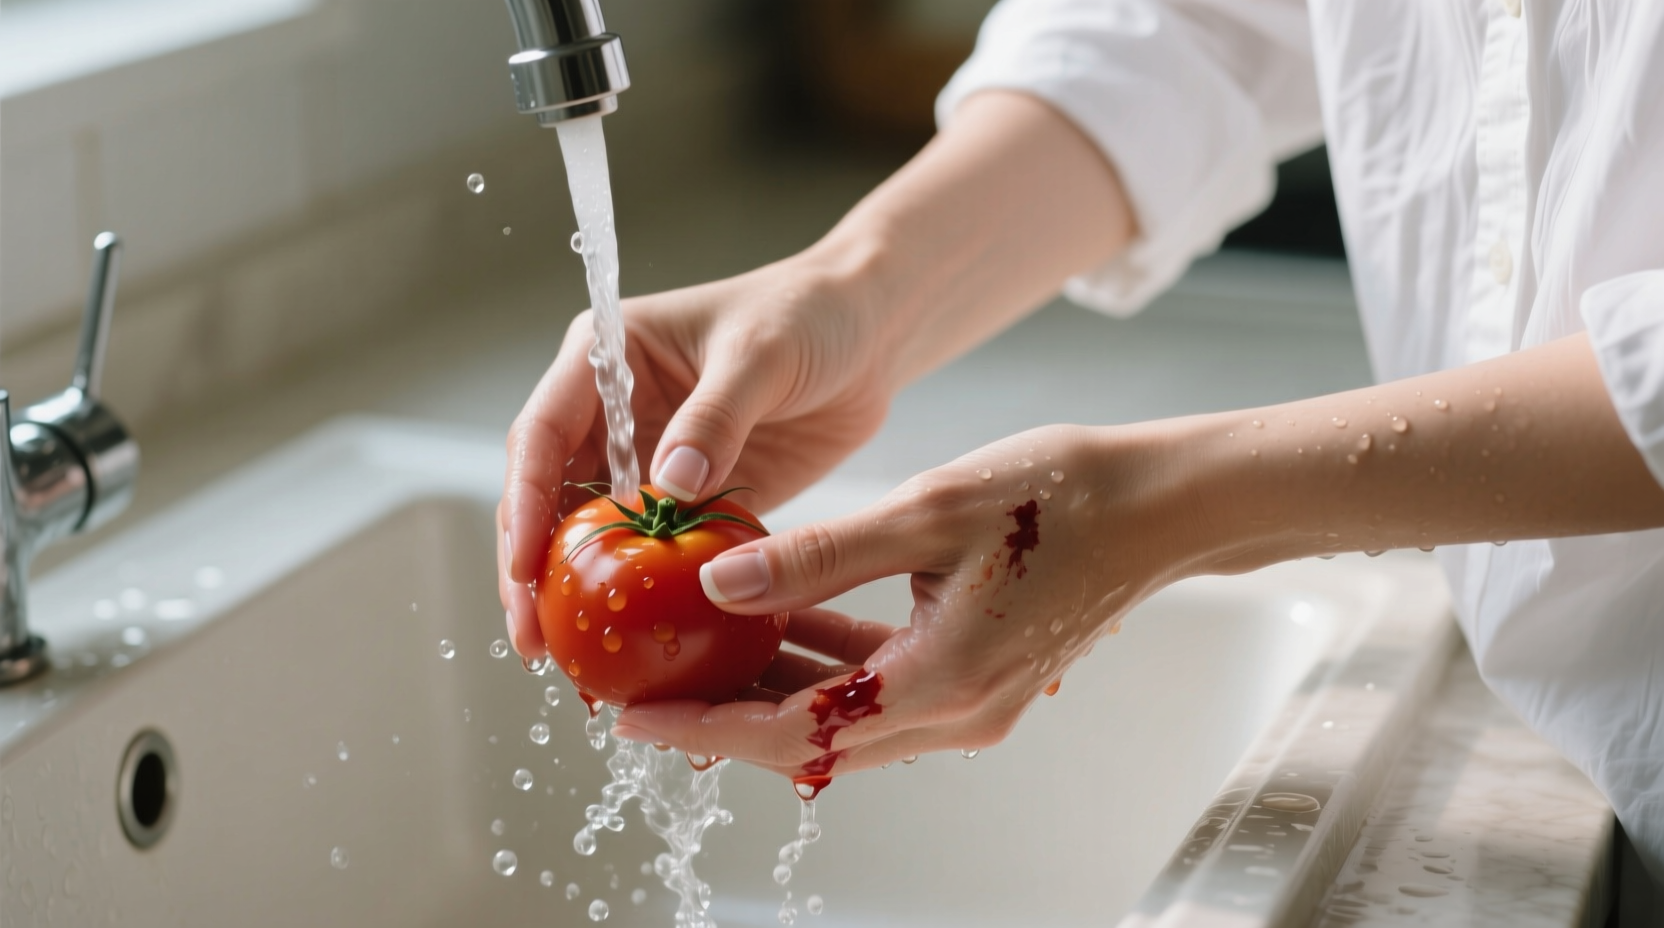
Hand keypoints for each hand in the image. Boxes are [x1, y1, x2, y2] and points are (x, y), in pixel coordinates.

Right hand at [498, 253, 896, 656]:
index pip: (543, 434)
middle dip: (531, 566)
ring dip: (575, 589)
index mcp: (608, 357)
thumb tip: (669, 485)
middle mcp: (614, 411)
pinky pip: (655, 550)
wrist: (870, 331)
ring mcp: (650, 457)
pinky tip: (630, 640)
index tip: (524, 565)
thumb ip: (716, 416)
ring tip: (565, 657)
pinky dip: (639, 592)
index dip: (526, 502)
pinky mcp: (694, 496)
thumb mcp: (760, 354)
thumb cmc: (809, 315)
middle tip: (534, 636)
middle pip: (550, 496)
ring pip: (592, 532)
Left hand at [610, 424, 1198, 778]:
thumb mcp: (925, 510)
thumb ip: (819, 556)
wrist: (1161, 505)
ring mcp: (972, 703)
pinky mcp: (979, 679)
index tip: (635, 717)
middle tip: (648, 690)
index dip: (707, 727)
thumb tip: (720, 583)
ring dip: (772, 691)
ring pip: (844, 718)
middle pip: (812, 740)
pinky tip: (781, 622)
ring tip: (698, 656)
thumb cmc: (1062, 495)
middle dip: (725, 719)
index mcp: (941, 682)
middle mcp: (956, 714)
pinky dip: (826, 665)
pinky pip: (881, 688)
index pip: (794, 732)